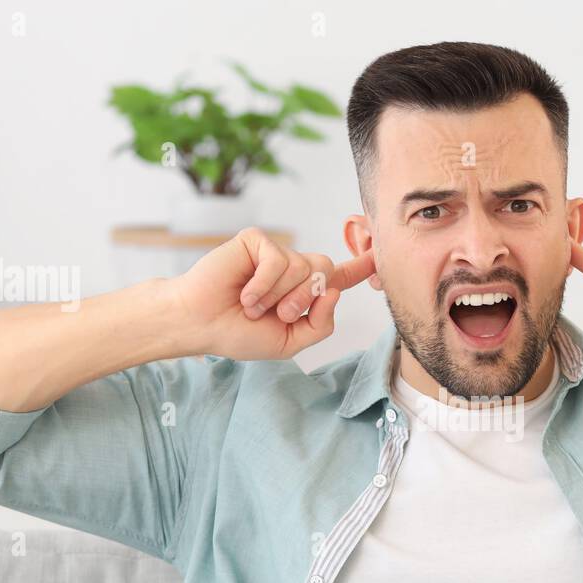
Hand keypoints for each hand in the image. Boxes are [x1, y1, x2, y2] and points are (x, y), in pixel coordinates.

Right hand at [168, 226, 375, 359]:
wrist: (201, 324)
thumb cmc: (239, 333)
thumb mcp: (290, 341)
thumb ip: (320, 325)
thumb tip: (334, 292)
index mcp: (304, 293)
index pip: (339, 279)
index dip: (361, 267)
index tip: (380, 255)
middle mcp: (293, 269)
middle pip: (325, 271)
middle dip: (303, 300)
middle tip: (275, 314)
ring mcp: (275, 252)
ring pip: (303, 267)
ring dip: (278, 296)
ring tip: (253, 305)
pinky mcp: (256, 241)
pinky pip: (279, 260)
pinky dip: (263, 285)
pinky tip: (245, 294)